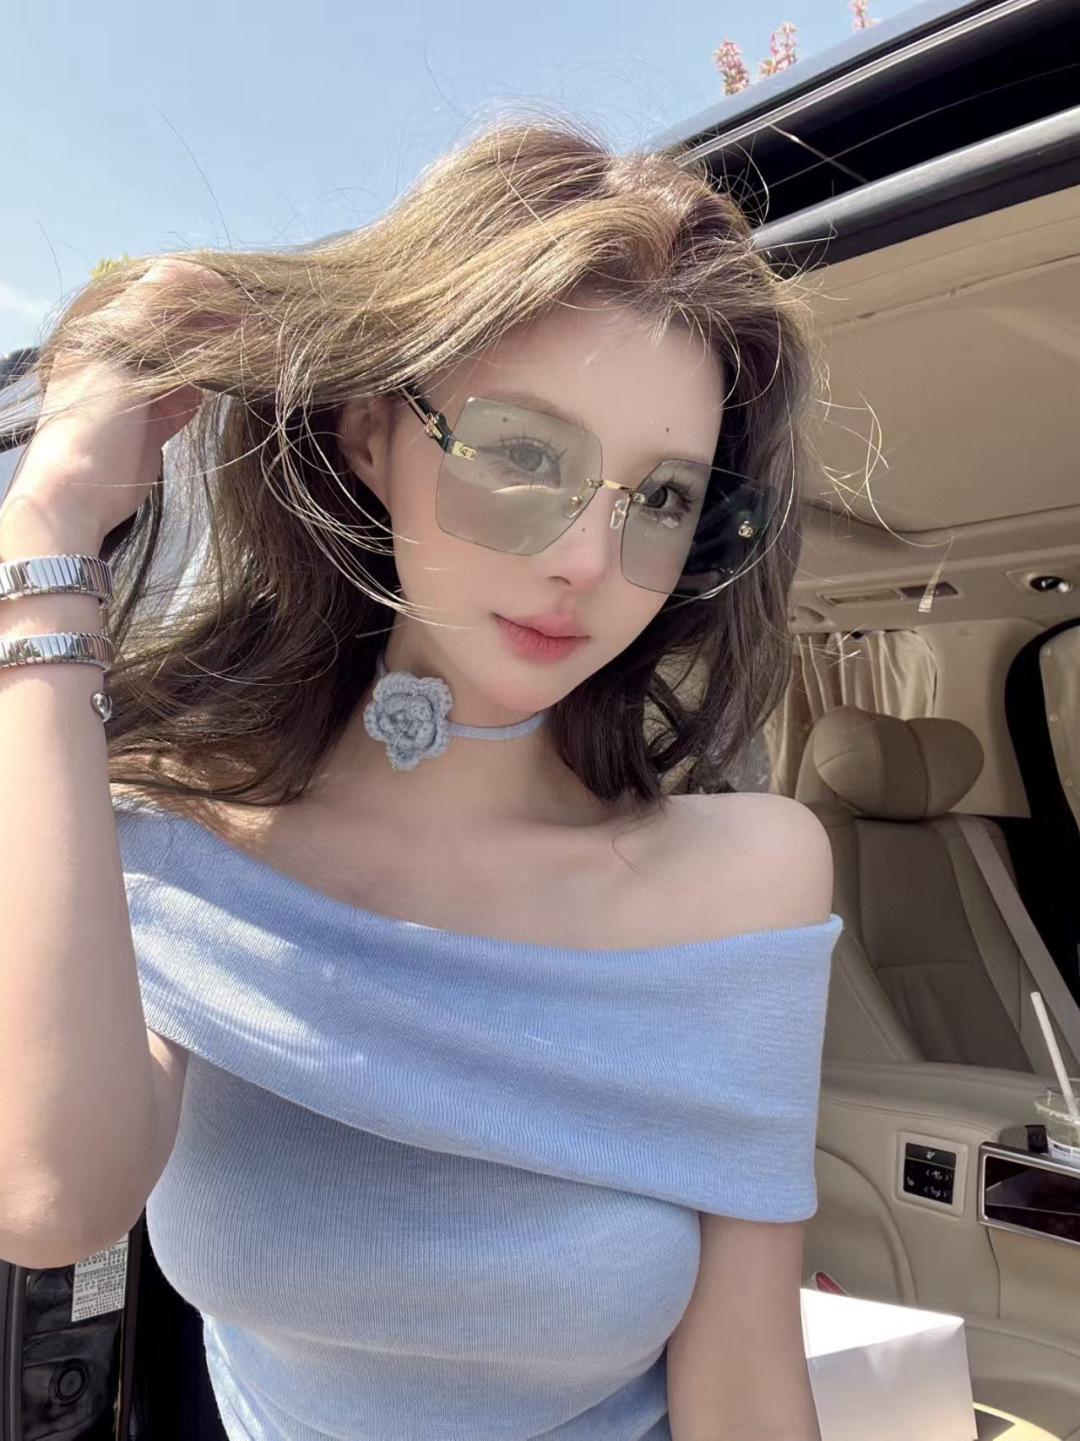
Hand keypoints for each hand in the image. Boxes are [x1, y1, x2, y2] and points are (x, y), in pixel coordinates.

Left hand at [4, 258, 230, 542]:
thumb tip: (187, 270)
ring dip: (214, 356)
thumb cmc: (91, 415)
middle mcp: (121, 358)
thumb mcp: (119, 348)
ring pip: (184, 364)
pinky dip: (207, 392)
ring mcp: (138, 394)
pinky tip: (229, 384)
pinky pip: (187, 400)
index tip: (232, 294)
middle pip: (174, 328)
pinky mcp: (154, 427)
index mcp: (104, 331)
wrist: (80, 489)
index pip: (155, 293)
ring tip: (248, 348)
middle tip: (250, 320)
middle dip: (210, 322)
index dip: (195, 287)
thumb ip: (151, 307)